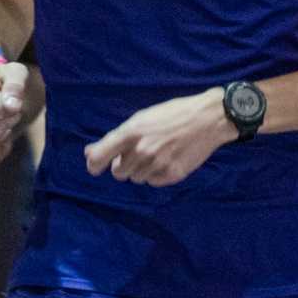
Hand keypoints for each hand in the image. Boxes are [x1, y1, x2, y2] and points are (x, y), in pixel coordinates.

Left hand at [86, 88, 229, 185]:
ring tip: (157, 153)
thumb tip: (89, 153)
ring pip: (137, 178)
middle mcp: (142, 151)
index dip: (94, 165)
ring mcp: (157, 164)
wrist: (208, 119)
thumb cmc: (172, 114)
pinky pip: (154, 182)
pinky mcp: (172, 174)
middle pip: (119, 172)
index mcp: (131, 132)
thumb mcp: (141, 119)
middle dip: (124, 165)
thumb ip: (115, 138)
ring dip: (142, 170)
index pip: (100, 157)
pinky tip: (168, 160)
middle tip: (138, 153)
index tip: (95, 167)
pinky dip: (157, 175)